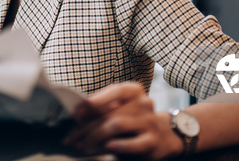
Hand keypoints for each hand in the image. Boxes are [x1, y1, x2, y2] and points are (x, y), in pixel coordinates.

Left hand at [64, 82, 180, 159]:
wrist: (166, 136)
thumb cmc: (135, 121)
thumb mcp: (123, 109)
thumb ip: (105, 109)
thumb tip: (78, 116)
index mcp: (134, 91)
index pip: (115, 91)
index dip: (95, 100)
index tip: (77, 113)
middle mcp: (143, 103)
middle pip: (110, 112)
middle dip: (86, 127)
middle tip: (71, 138)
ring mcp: (149, 122)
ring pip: (118, 125)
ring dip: (96, 136)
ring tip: (82, 146)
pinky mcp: (153, 141)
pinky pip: (134, 143)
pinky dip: (119, 145)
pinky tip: (107, 147)